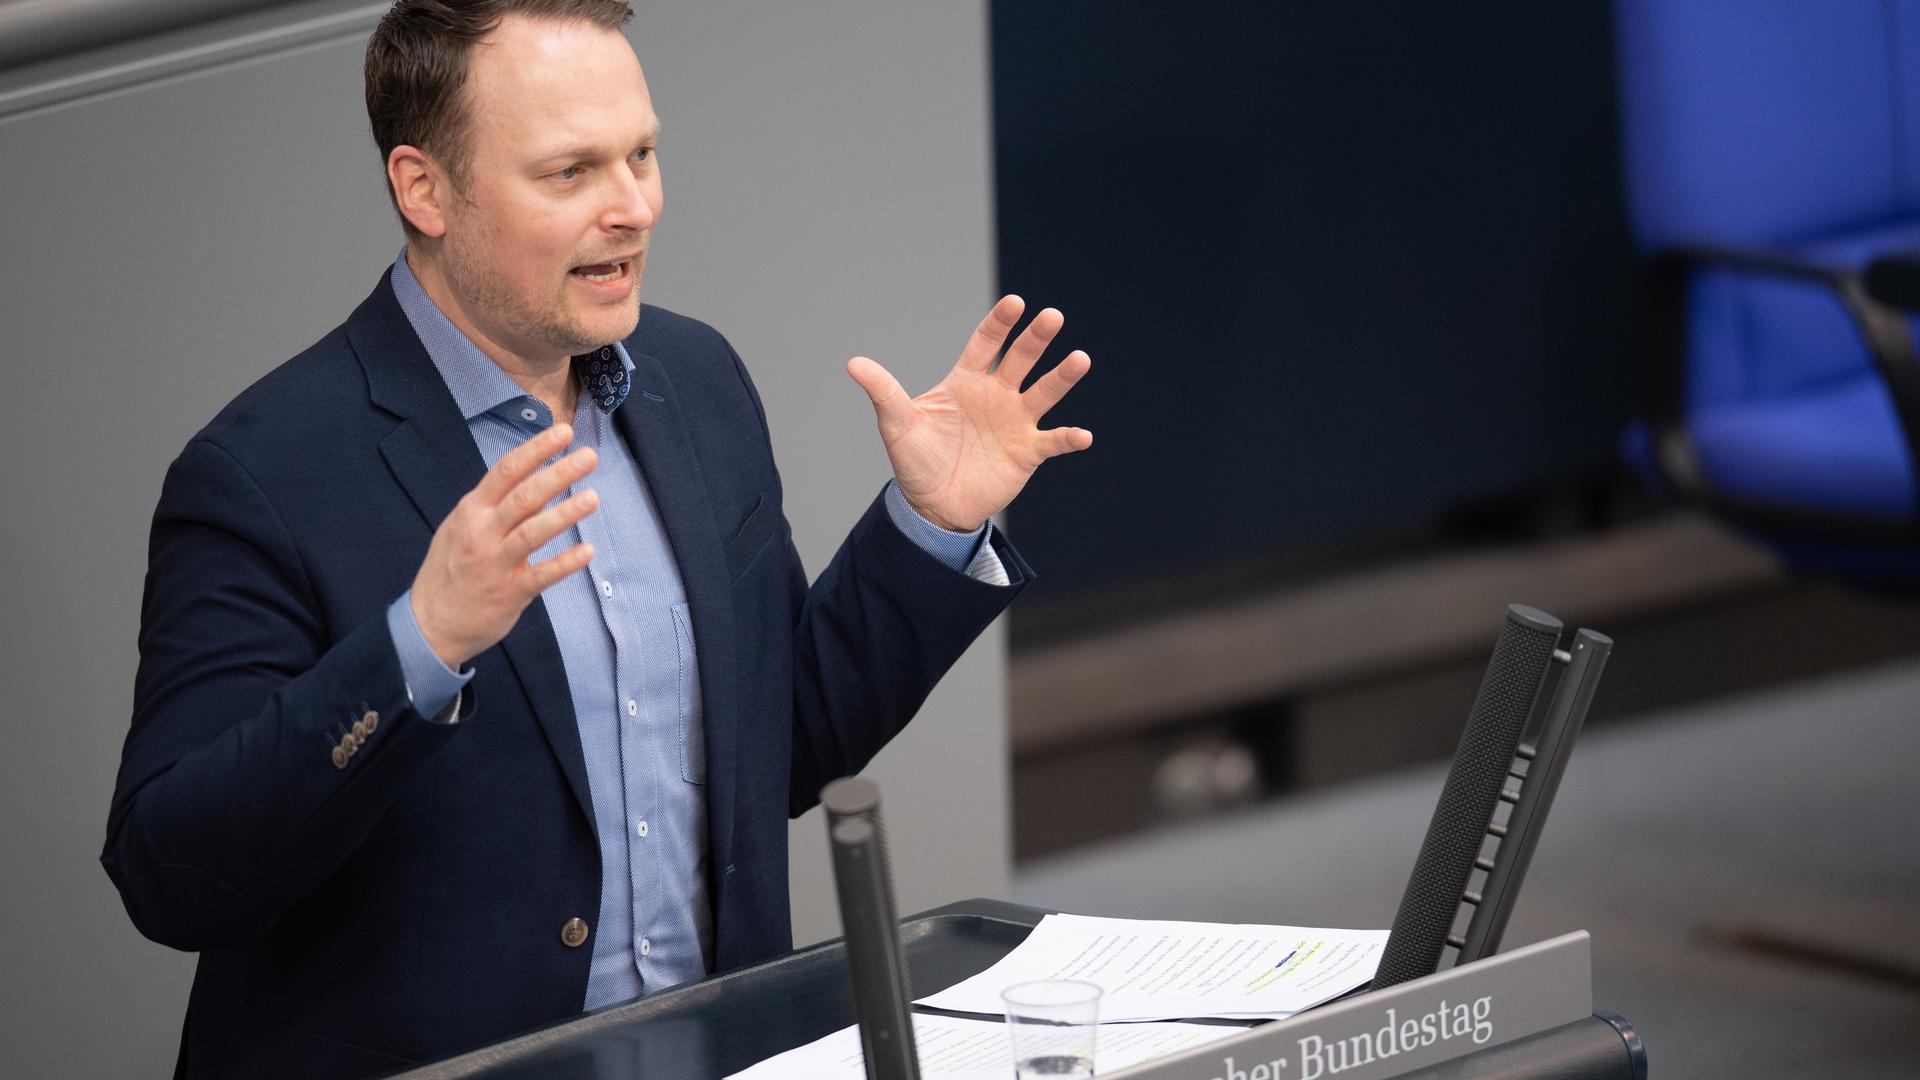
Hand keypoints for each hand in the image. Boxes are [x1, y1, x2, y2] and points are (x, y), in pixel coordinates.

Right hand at [410, 424, 598, 668]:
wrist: (430, 622)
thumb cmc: (451, 568)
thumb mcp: (463, 527)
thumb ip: (497, 505)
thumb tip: (535, 477)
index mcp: (472, 511)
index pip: (507, 471)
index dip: (537, 449)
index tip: (564, 432)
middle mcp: (482, 532)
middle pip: (524, 496)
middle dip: (558, 473)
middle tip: (589, 456)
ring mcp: (495, 563)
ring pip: (532, 532)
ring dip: (564, 514)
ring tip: (593, 497)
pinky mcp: (509, 593)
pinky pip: (542, 575)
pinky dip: (565, 563)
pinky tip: (588, 551)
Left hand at [846, 296, 1092, 531]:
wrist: (932, 504)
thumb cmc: (916, 459)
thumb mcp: (897, 424)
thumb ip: (883, 391)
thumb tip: (853, 363)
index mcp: (967, 381)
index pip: (987, 343)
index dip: (1000, 323)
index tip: (1015, 303)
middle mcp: (997, 395)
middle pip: (1021, 359)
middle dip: (1036, 338)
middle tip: (1052, 317)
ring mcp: (1015, 422)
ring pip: (1044, 393)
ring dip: (1062, 377)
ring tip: (1080, 359)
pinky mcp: (1027, 452)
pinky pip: (1052, 441)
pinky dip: (1068, 438)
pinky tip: (1082, 436)